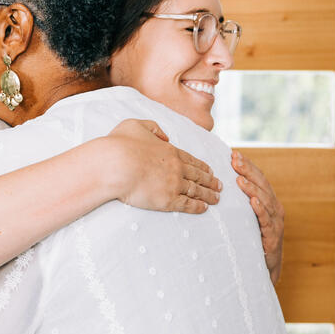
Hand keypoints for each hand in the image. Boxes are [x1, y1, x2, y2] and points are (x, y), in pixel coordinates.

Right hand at [105, 119, 220, 213]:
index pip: (190, 159)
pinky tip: (204, 208)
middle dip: (210, 180)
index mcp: (169, 150)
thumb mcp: (135, 125)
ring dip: (208, 194)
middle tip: (219, 185)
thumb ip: (153, 127)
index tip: (210, 170)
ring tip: (216, 198)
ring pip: (196, 190)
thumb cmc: (120, 144)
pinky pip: (187, 204)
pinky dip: (197, 206)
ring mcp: (173, 184)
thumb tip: (165, 136)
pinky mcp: (167, 200)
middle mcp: (176, 167)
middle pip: (198, 175)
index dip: (202, 166)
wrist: (115, 164)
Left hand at [231, 151, 283, 283]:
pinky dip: (260, 210)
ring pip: (265, 200)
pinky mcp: (272, 237)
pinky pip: (266, 221)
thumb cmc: (252, 239)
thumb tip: (217, 184)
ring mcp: (275, 222)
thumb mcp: (245, 217)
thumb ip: (238, 202)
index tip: (234, 154)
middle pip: (262, 185)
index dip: (247, 166)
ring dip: (252, 188)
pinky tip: (253, 202)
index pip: (258, 178)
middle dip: (248, 171)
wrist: (263, 268)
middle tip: (235, 160)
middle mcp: (274, 209)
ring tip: (240, 179)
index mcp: (268, 201)